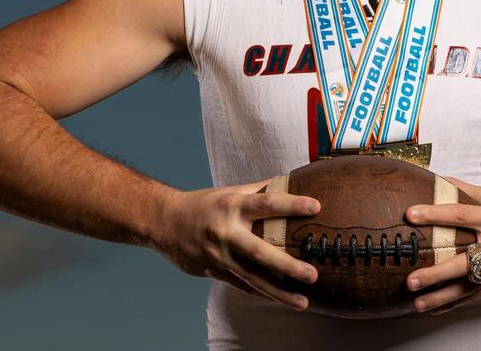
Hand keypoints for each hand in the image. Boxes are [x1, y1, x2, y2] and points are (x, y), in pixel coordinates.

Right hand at [155, 180, 320, 309]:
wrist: (165, 222)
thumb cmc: (204, 204)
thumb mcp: (230, 192)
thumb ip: (260, 190)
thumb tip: (292, 180)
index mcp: (232, 205)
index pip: (266, 203)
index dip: (291, 204)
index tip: (316, 206)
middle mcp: (226, 232)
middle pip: (260, 252)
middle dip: (288, 266)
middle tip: (312, 274)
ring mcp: (219, 255)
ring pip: (252, 278)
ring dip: (279, 292)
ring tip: (303, 302)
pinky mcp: (214, 271)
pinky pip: (243, 285)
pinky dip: (263, 293)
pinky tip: (282, 300)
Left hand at [404, 178, 480, 313]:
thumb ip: (466, 190)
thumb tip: (438, 179)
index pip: (460, 214)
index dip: (435, 214)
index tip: (410, 214)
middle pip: (463, 261)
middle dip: (436, 274)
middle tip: (411, 280)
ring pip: (469, 285)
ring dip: (442, 297)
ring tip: (418, 304)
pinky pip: (478, 293)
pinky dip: (457, 302)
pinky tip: (438, 308)